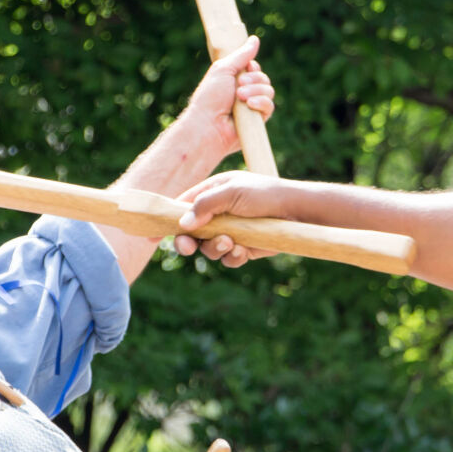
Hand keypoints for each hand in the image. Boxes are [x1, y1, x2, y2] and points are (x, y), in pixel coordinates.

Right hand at [172, 170, 290, 267]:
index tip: (154, 235)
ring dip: (215, 248)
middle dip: (188, 241)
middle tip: (187, 247)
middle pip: (191, 233)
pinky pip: (229, 259)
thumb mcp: (232, 192)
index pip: (182, 205)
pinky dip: (233, 257)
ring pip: (209, 248)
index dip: (168, 219)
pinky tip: (243, 250)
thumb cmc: (265, 194)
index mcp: (212, 193)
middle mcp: (218, 213)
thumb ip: (205, 205)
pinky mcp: (244, 247)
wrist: (297, 212)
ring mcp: (231, 231)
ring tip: (230, 242)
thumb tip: (183, 223)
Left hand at [177, 35, 275, 157]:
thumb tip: (254, 39)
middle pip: (264, 78)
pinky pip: (270, 107)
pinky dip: (261, 103)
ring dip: (255, 91)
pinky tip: (250, 105)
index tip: (246, 68)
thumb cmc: (210, 97)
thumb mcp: (224, 69)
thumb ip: (241, 55)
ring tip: (240, 97)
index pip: (254, 68)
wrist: (208, 124)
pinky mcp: (257, 121)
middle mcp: (244, 93)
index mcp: (235, 80)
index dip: (253, 67)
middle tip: (239, 85)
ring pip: (269, 91)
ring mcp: (252, 107)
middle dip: (253, 79)